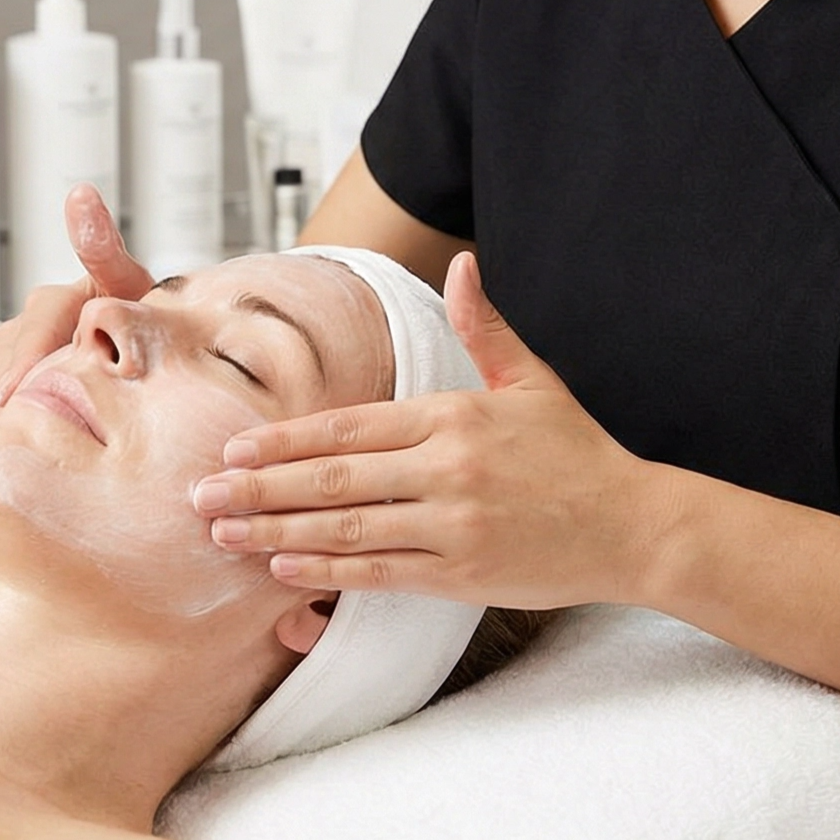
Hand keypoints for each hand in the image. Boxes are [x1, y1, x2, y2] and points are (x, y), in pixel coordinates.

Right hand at [0, 184, 153, 423]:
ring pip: (0, 384)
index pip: (32, 328)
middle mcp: (32, 324)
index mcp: (56, 300)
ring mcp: (22, 356)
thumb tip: (80, 193)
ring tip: (19, 443)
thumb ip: (103, 246)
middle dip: (11, 396)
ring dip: (8, 412)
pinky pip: (3, 402)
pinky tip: (24, 444)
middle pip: (11, 362)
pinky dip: (11, 422)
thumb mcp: (129, 284)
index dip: (19, 365)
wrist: (150, 345)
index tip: (9, 397)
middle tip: (11, 435)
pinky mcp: (19, 383)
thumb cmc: (139, 315)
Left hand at [188, 251, 648, 607]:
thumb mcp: (532, 381)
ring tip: (225, 534)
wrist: (637, 526)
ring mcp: (454, 525)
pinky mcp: (465, 574)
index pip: (349, 427)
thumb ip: (486, 327)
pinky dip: (329, 572)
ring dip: (278, 533)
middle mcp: (447, 468)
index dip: (286, 439)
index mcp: (453, 415)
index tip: (235, 446)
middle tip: (202, 493)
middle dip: (260, 487)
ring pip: (347, 528)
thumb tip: (463, 264)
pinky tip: (284, 570)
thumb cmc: (579, 452)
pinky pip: (381, 574)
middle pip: (332, 478)